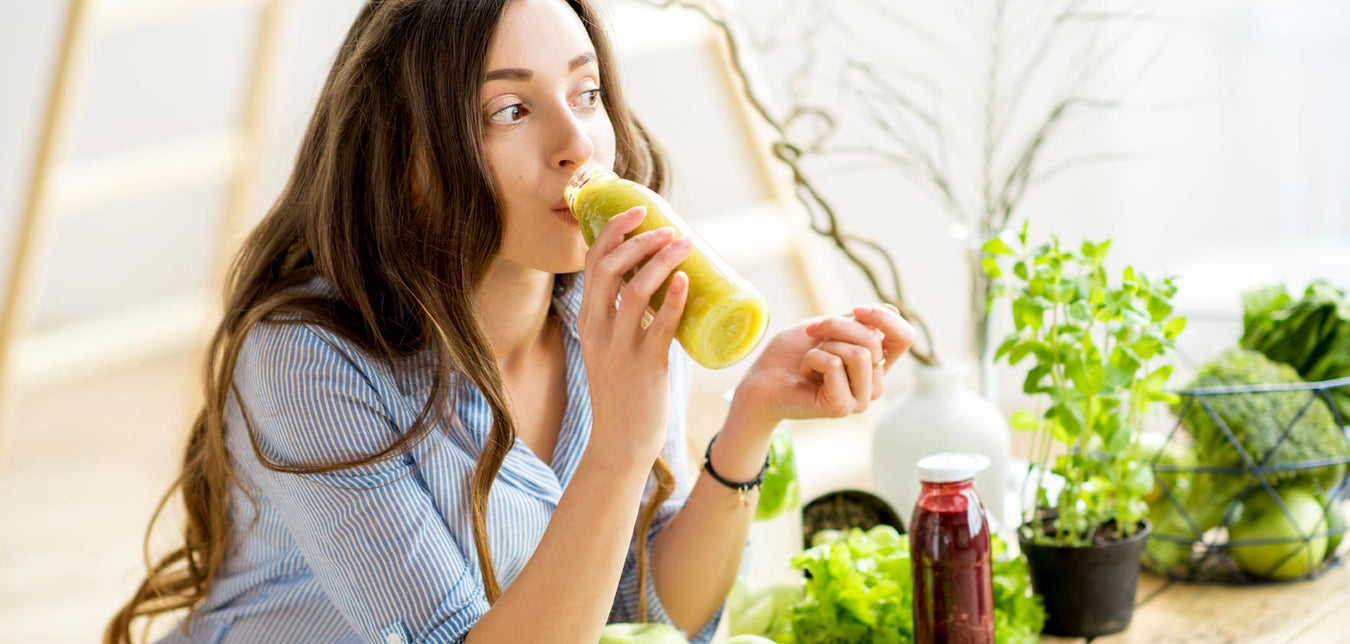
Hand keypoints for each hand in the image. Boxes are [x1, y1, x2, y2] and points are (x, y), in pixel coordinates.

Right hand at [578, 206, 690, 463]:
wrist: (621, 441)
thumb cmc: (626, 390)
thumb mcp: (614, 347)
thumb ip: (632, 318)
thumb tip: (668, 284)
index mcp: (588, 319)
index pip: (593, 262)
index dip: (613, 230)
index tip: (638, 211)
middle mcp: (598, 329)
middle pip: (608, 268)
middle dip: (638, 240)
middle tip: (668, 228)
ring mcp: (619, 348)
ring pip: (634, 291)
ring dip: (660, 261)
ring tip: (684, 245)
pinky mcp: (644, 366)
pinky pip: (658, 326)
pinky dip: (672, 300)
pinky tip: (685, 282)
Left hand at [729, 304, 915, 437]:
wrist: (761, 379)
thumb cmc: (791, 354)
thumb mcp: (827, 328)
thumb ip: (858, 323)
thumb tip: (892, 311)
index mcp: (875, 363)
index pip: (904, 338)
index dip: (885, 318)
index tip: (857, 309)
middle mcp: (873, 383)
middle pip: (874, 339)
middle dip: (837, 326)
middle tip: (812, 333)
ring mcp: (860, 399)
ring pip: (860, 353)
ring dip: (825, 345)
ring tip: (810, 358)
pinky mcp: (842, 407)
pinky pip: (836, 365)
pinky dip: (813, 358)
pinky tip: (805, 372)